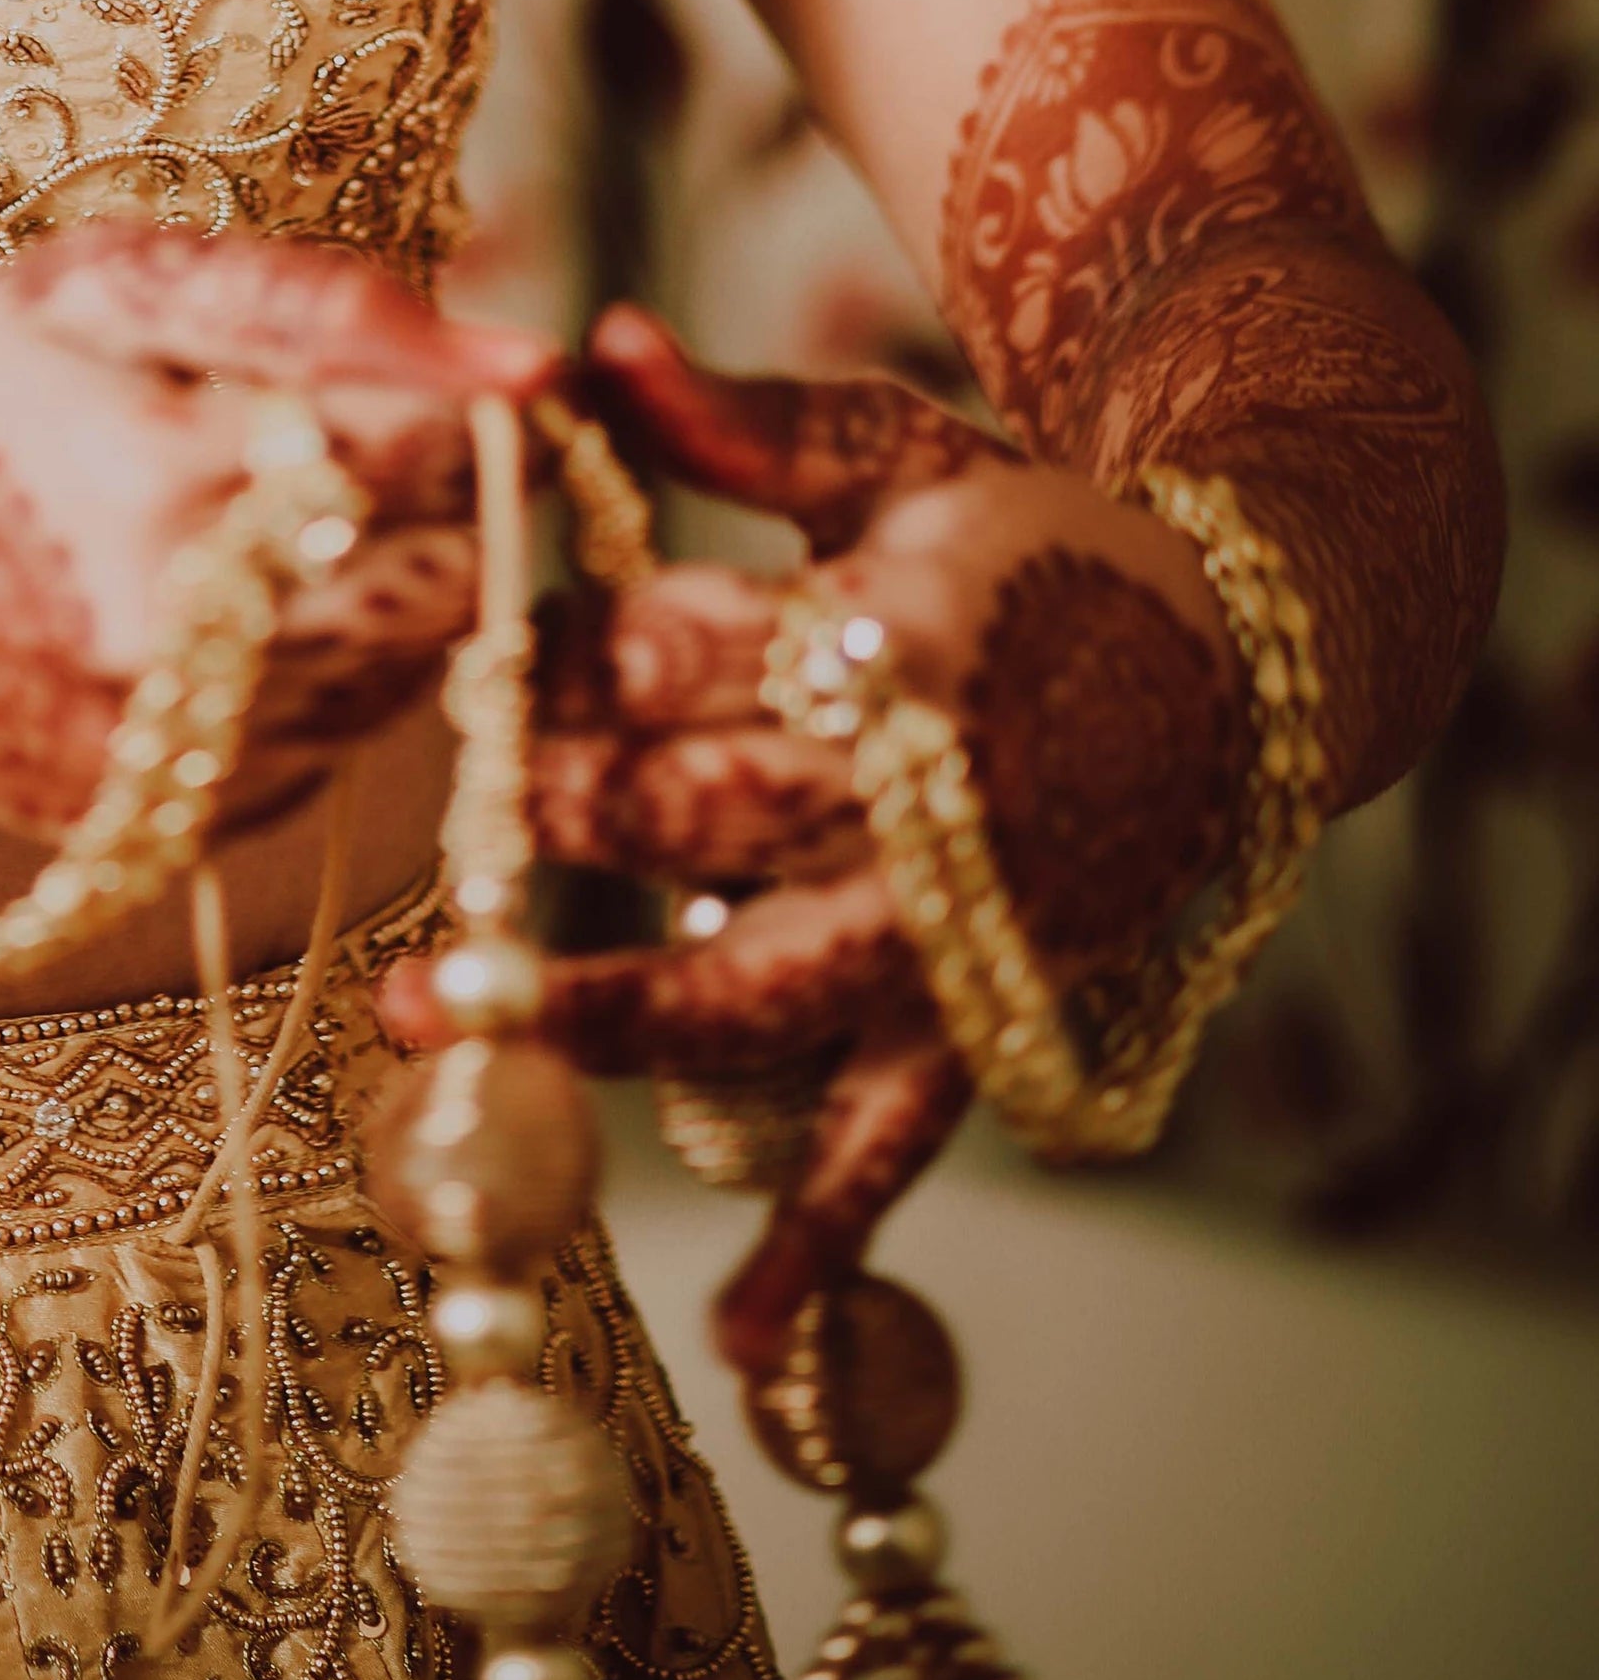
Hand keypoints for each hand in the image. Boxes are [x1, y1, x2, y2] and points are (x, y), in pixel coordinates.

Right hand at [0, 224, 553, 845]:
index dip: (472, 405)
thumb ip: (313, 302)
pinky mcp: (162, 836)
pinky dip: (314, 678)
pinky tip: (219, 614)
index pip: (446, 454)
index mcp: (173, 476)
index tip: (448, 378)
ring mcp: (173, 759)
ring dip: (382, 589)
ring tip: (266, 522)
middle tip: (355, 446)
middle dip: (440, 501)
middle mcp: (185, 643)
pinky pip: (329, 753)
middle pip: (452, 575)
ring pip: (405, 674)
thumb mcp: (97, 287)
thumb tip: (523, 359)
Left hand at [379, 306, 1246, 1382]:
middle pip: (700, 810)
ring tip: (440, 1020)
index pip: (689, 651)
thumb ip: (733, 417)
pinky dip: (819, 1250)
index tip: (475, 654)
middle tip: (451, 797)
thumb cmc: (1030, 535)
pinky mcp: (988, 1025)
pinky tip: (735, 1336)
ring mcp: (958, 932)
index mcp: (900, 627)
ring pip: (755, 988)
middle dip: (556, 804)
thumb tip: (585, 342)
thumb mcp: (894, 449)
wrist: (1239, 653)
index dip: (566, 656)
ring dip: (595, 1009)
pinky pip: (894, 1151)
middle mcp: (929, 796)